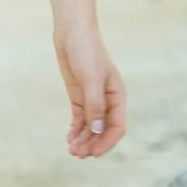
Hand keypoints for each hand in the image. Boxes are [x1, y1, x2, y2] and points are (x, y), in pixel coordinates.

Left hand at [56, 20, 124, 158]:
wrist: (72, 33)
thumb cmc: (87, 51)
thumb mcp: (91, 79)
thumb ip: (95, 105)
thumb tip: (98, 130)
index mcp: (117, 96)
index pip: (117, 126)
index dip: (107, 142)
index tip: (94, 153)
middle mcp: (107, 100)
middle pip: (103, 130)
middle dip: (92, 144)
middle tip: (77, 154)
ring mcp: (92, 99)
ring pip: (91, 127)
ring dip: (83, 139)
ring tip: (72, 151)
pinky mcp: (79, 96)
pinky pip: (80, 119)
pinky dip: (76, 130)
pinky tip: (69, 138)